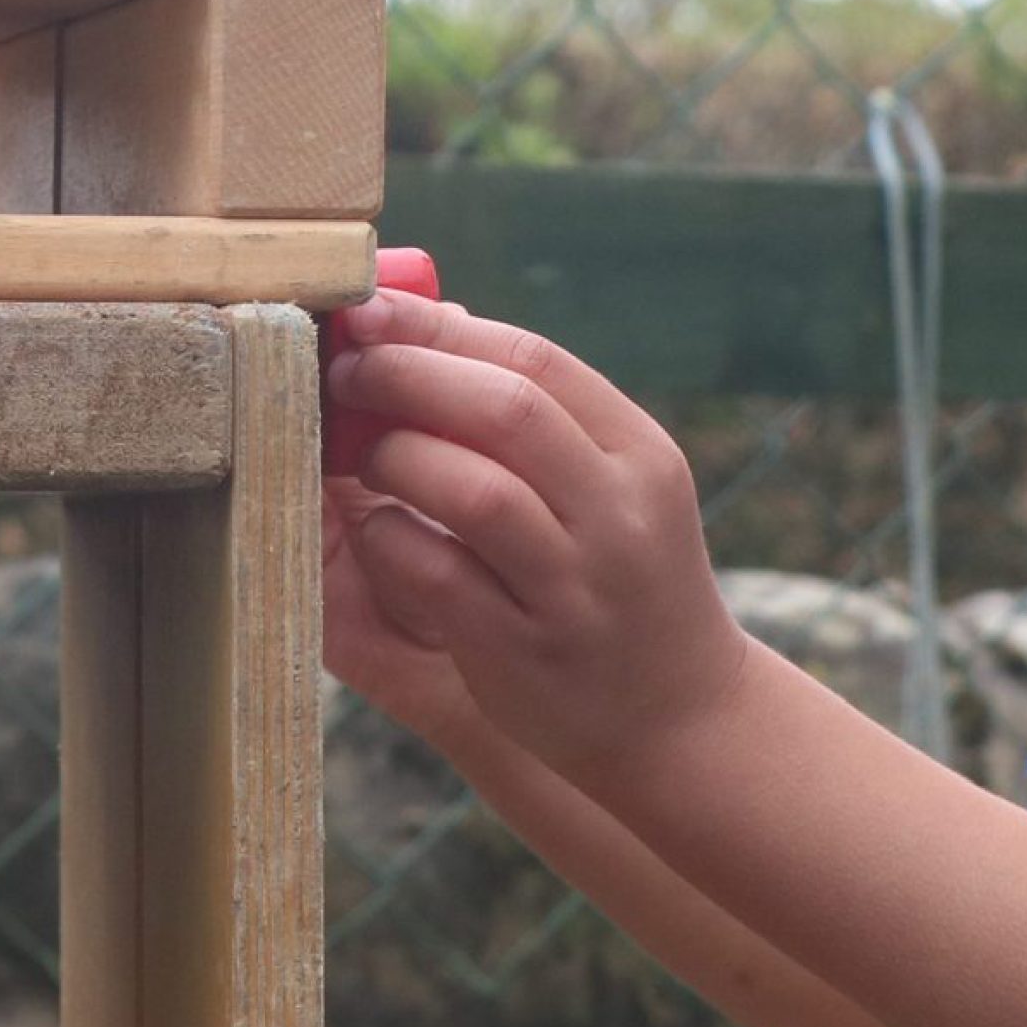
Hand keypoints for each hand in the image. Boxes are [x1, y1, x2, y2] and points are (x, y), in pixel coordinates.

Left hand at [320, 290, 751, 787]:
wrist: (682, 712)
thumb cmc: (623, 578)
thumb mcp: (613, 486)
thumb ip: (536, 411)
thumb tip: (428, 317)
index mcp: (641, 454)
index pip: (537, 361)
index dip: (439, 329)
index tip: (369, 314)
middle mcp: (620, 514)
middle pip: (506, 411)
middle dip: (407, 377)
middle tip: (344, 372)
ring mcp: (577, 586)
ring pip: (473, 492)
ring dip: (395, 458)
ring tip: (362, 455)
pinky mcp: (527, 650)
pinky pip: (438, 577)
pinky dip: (391, 541)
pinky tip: (377, 530)